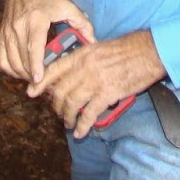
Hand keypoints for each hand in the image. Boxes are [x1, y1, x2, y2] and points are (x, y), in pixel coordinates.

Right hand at [0, 0, 93, 83]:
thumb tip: (92, 41)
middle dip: (32, 75)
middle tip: (44, 84)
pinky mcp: (1, 34)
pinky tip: (21, 71)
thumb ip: (82, 23)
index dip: (35, 65)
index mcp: (36, 19)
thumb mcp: (67, 5)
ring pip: (10, 61)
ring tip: (35, 79)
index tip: (39, 79)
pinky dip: (10, 68)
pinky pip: (1, 58)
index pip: (33, 47)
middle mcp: (19, 26)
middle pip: (22, 58)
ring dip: (22, 74)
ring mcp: (8, 31)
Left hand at [30, 29, 166, 138]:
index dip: (40, 83)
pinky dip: (83, 125)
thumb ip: (84, 59)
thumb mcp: (99, 47)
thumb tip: (73, 73)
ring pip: (71, 103)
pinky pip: (89, 113)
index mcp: (81, 54)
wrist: (148, 52)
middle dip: (56, 106)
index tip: (31, 92)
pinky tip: (81, 131)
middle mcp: (84, 68)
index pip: (53, 69)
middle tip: (58, 113)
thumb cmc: (127, 48)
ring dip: (67, 117)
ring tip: (68, 124)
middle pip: (60, 91)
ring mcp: (95, 81)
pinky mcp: (107, 94)